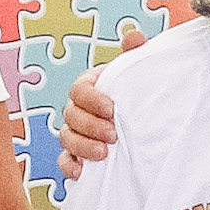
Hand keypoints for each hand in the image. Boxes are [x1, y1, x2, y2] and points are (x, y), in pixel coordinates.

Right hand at [56, 28, 141, 176]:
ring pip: (66, 138)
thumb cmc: (137, 95)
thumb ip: (135, 54)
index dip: (92, 100)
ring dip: (82, 147)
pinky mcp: (76, 156)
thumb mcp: (139, 73)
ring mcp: (75, 133)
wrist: (145, 122)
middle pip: (70, 115)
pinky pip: (64, 161)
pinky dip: (69, 166)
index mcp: (90, 87)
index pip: (79, 90)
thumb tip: (134, 38)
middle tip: (113, 135)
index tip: (112, 110)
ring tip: (104, 154)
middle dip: (90, 126)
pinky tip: (82, 171)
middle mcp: (78, 109)